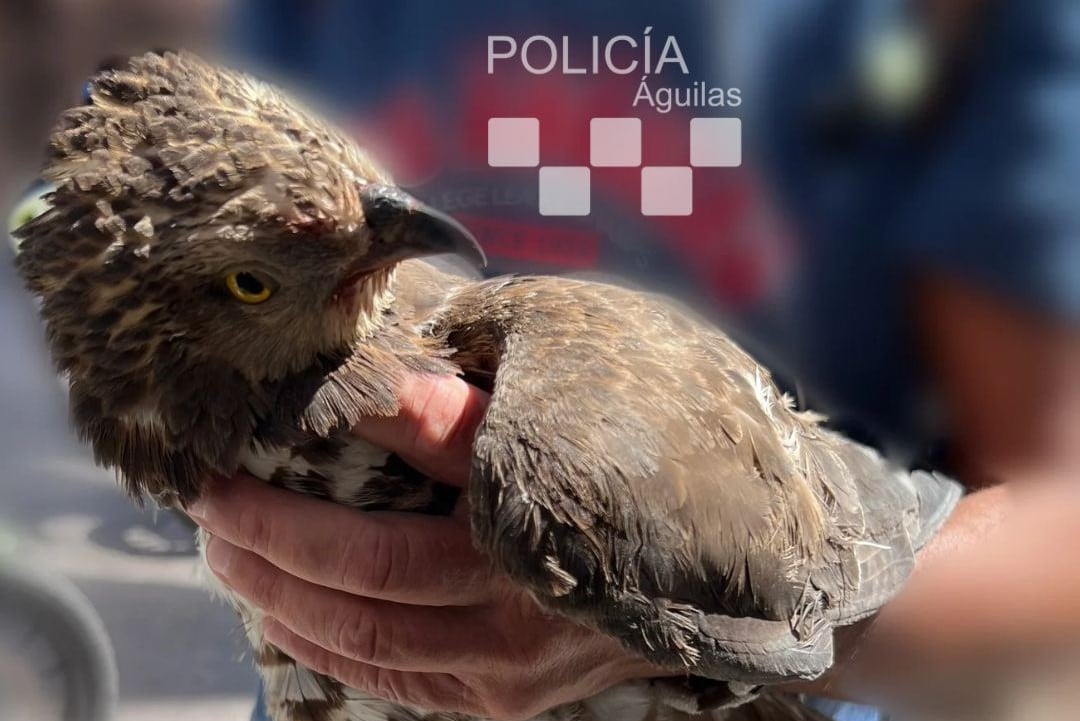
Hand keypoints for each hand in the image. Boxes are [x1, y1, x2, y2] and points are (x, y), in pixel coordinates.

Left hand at [188, 373, 660, 719]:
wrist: (697, 568)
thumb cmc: (607, 474)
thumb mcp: (535, 430)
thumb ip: (447, 413)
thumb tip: (357, 384)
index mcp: (518, 542)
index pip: (372, 543)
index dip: (282, 515)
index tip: (220, 472)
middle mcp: (515, 621)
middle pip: (360, 597)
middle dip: (265, 554)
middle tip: (207, 512)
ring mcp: (510, 675)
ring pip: (369, 648)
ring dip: (283, 604)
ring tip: (228, 558)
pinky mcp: (504, 702)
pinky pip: (397, 684)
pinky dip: (331, 650)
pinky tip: (286, 616)